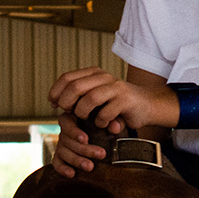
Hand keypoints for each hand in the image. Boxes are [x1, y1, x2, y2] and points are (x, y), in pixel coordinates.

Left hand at [47, 68, 170, 138]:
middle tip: (70, 113)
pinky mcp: (125, 100)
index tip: (53, 105)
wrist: (145, 105)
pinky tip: (103, 124)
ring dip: (83, 113)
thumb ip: (77, 95)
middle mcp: (103, 77)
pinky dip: (100, 122)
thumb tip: (53, 101)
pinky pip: (105, 113)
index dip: (56, 92)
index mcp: (93, 73)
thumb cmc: (114, 103)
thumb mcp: (94, 95)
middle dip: (67, 103)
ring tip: (87, 119)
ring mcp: (115, 87)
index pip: (67, 77)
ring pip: (89, 99)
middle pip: (75, 87)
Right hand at [51, 113, 108, 176]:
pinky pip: (57, 163)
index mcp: (73, 118)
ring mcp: (61, 145)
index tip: (86, 139)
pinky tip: (72, 174)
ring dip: (77, 160)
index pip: (67, 122)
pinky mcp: (60, 157)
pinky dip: (63, 169)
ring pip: (64, 152)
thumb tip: (115, 127)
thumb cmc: (107, 127)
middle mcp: (65, 131)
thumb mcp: (111, 122)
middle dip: (84, 149)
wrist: (105, 140)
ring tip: (90, 167)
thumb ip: (114, 122)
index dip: (74, 132)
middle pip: (68, 140)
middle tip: (101, 154)